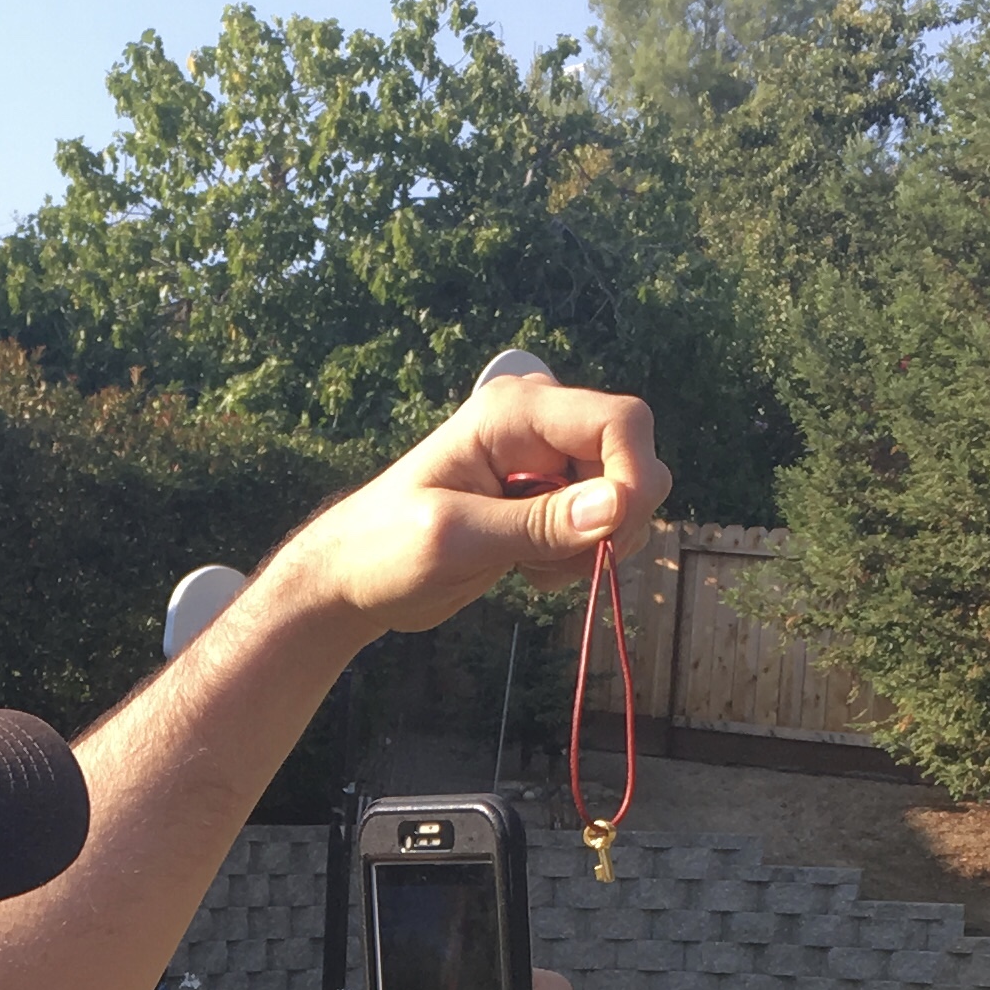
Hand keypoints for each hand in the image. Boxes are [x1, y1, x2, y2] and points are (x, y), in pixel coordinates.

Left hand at [269, 378, 667, 639]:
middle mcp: (540, 426)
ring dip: (594, 546)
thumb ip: (535, 523)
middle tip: (556, 561)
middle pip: (633, 459)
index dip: (634, 474)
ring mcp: (548, 462)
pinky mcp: (550, 500)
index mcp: (514, 412)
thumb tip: (616, 507)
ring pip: (624, 498)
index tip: (613, 534)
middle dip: (614, 519)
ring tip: (528, 564)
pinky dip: (580, 557)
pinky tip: (527, 567)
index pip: (619, 420)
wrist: (355, 577)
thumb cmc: (384, 548)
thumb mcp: (455, 539)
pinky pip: (603, 525)